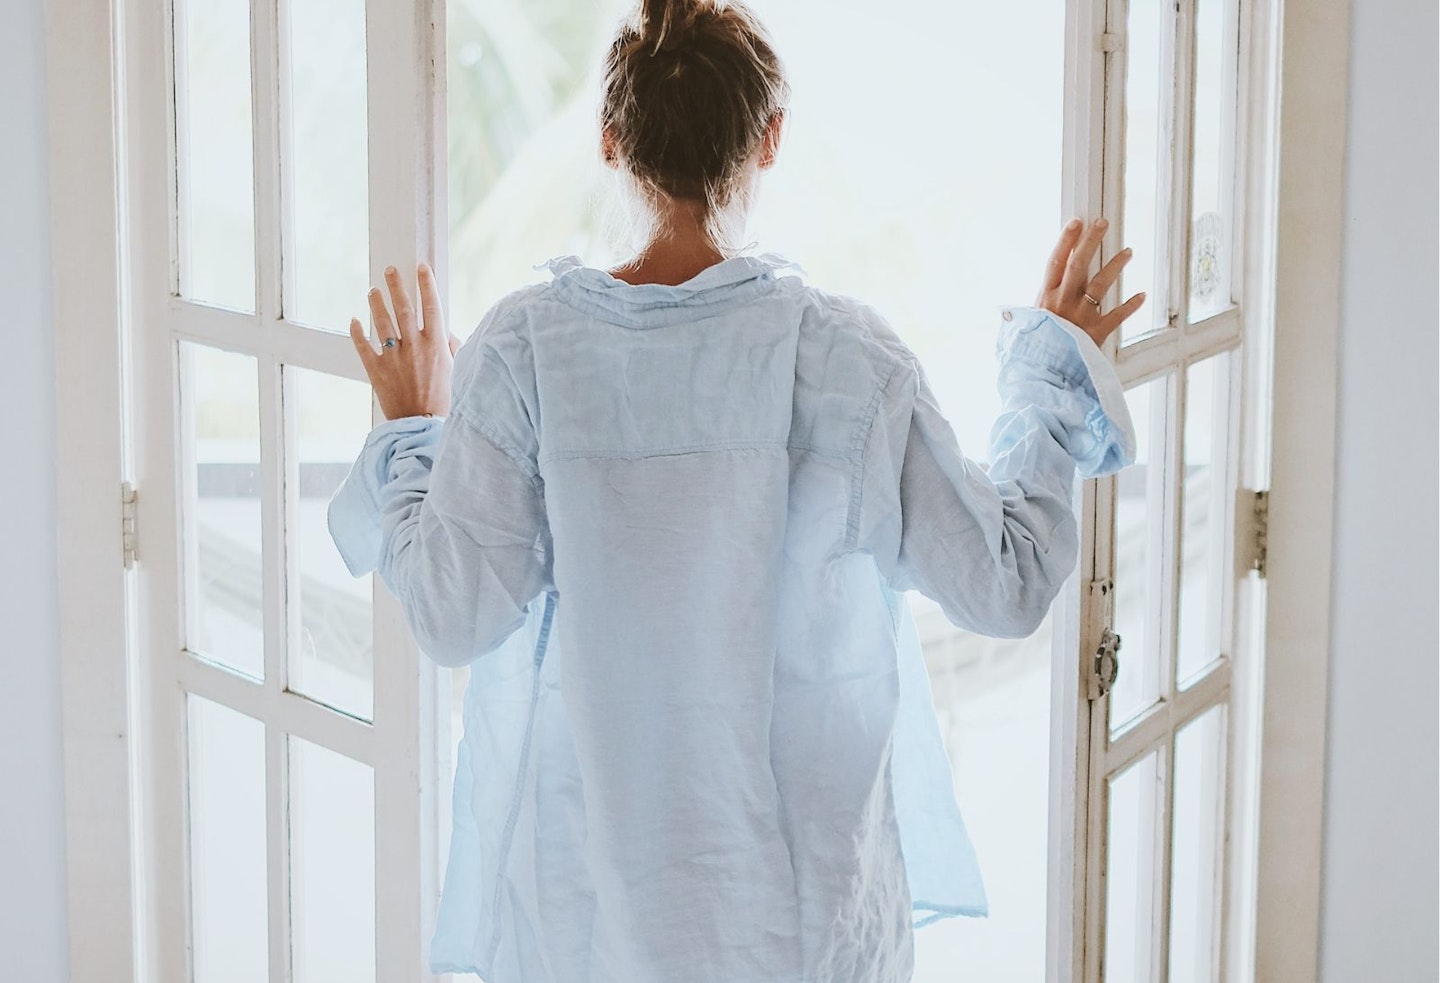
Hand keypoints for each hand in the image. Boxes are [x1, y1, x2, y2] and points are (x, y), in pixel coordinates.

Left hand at [350, 263, 461, 419]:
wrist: (422, 426)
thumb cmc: (444, 401)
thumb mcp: (456, 371)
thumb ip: (452, 348)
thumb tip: (448, 332)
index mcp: (437, 345)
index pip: (431, 306)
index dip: (426, 285)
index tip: (421, 268)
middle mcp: (415, 347)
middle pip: (404, 308)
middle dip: (397, 285)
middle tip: (390, 269)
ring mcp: (394, 358)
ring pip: (383, 323)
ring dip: (377, 303)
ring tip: (373, 289)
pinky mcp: (377, 371)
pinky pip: (364, 347)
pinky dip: (357, 333)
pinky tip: (354, 320)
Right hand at [1035, 217, 1145, 348]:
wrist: (1043, 375)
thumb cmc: (1035, 348)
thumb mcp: (1027, 323)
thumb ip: (1038, 305)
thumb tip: (1036, 291)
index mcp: (1045, 299)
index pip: (1056, 262)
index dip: (1066, 240)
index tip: (1076, 222)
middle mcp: (1063, 303)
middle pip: (1078, 265)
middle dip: (1091, 241)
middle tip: (1103, 223)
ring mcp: (1080, 317)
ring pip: (1100, 285)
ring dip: (1115, 266)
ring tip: (1129, 251)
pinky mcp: (1095, 334)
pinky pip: (1116, 317)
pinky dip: (1130, 306)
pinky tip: (1142, 295)